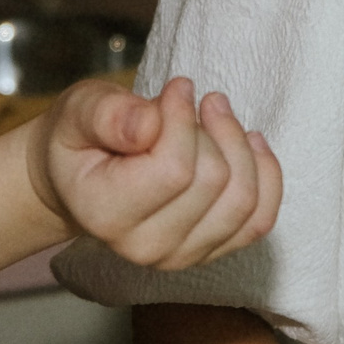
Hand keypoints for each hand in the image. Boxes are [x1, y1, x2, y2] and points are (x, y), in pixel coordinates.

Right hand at [30, 77, 280, 269]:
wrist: (81, 179)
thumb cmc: (82, 138)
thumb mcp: (79, 110)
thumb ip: (107, 115)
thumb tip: (146, 125)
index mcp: (106, 214)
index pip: (174, 169)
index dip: (183, 117)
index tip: (177, 87)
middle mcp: (145, 248)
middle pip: (213, 181)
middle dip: (209, 128)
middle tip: (192, 103)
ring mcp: (181, 256)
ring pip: (243, 199)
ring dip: (238, 145)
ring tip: (215, 115)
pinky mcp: (211, 251)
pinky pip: (261, 218)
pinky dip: (264, 174)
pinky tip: (249, 142)